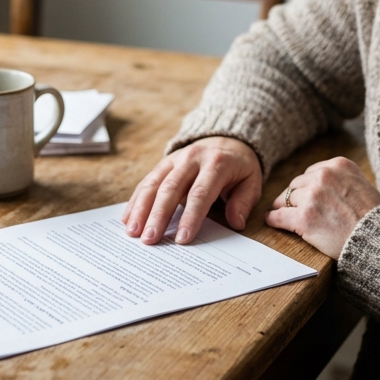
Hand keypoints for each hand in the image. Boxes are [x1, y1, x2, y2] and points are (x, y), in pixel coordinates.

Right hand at [122, 136, 261, 245]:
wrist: (227, 139)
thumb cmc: (239, 167)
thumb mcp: (252, 181)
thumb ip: (243, 202)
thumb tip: (236, 222)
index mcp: (216, 164)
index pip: (200, 193)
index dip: (190, 217)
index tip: (181, 238)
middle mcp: (191, 159)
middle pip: (171, 188)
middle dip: (158, 215)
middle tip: (150, 239)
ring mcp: (175, 159)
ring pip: (153, 183)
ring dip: (141, 209)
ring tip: (132, 231)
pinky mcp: (164, 163)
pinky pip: (146, 181)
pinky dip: (136, 200)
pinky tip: (127, 218)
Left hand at [265, 157, 379, 258]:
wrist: (378, 240)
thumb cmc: (375, 218)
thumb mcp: (363, 185)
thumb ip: (342, 179)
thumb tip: (322, 183)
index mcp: (339, 165)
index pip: (312, 172)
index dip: (308, 186)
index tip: (306, 195)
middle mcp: (324, 176)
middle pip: (297, 184)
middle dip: (296, 196)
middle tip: (292, 206)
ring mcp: (312, 196)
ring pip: (287, 199)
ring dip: (284, 207)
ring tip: (280, 213)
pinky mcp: (303, 218)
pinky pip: (279, 216)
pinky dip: (273, 219)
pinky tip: (271, 221)